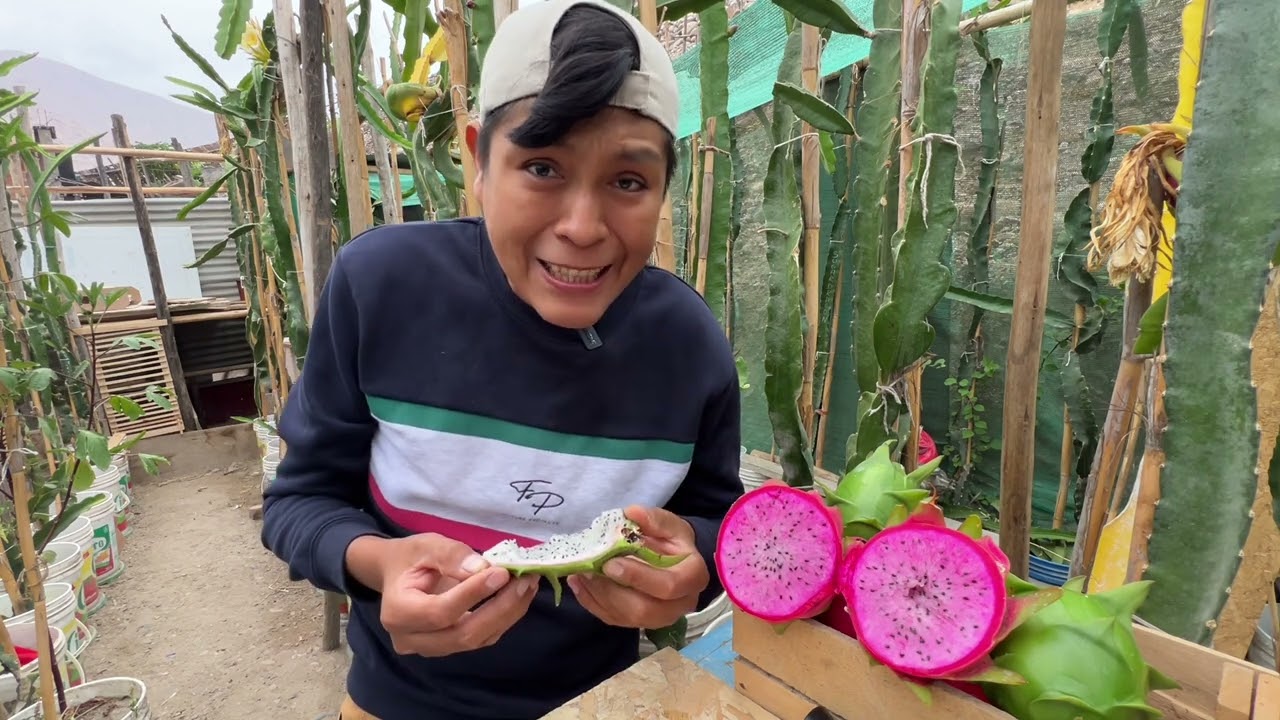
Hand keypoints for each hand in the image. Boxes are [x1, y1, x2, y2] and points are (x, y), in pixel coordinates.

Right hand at [346, 533, 538, 656]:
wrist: (399, 575)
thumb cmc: (410, 558)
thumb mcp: (426, 545)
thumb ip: (451, 556)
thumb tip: (482, 568)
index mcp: (398, 612)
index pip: (440, 612)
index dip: (473, 595)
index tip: (502, 573)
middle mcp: (411, 639)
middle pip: (462, 634)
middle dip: (499, 608)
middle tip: (525, 580)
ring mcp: (431, 648)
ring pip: (476, 640)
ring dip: (508, 613)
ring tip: (528, 585)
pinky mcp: (451, 647)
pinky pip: (482, 638)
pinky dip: (505, 618)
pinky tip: (520, 595)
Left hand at [566, 506, 708, 628]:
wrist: (676, 561)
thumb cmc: (673, 542)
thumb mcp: (670, 525)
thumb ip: (654, 520)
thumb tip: (631, 513)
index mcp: (692, 578)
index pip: (668, 586)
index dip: (637, 577)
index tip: (611, 562)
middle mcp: (679, 605)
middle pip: (644, 609)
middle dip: (612, 591)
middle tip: (590, 569)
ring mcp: (658, 618)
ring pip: (625, 617)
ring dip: (598, 596)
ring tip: (580, 573)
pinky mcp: (638, 623)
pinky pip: (612, 618)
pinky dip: (591, 601)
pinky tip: (578, 583)